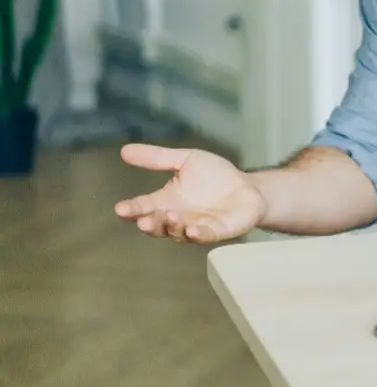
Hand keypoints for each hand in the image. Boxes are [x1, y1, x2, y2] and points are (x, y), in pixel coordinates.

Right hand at [113, 144, 265, 242]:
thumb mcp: (186, 160)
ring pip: (177, 232)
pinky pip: (203, 237)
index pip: (143, 207)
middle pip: (157, 225)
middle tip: (143, 220)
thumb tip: (125, 149)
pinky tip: (192, 230)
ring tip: (172, 216)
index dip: (132, 209)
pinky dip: (197, 235)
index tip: (120, 208)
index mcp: (166, 201)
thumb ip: (157, 158)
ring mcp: (195, 227)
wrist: (247, 187)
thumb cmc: (215, 176)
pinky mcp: (215, 232)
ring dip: (172, 227)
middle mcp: (176, 217)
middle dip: (149, 224)